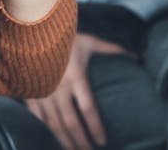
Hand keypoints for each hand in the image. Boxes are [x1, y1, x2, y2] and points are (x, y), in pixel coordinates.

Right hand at [26, 33, 133, 149]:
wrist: (32, 29)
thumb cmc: (63, 36)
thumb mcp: (90, 41)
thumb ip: (113, 50)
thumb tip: (137, 57)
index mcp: (75, 77)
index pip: (88, 109)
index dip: (96, 128)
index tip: (102, 141)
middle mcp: (58, 88)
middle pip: (71, 123)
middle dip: (81, 142)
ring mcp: (42, 92)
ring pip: (54, 125)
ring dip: (65, 142)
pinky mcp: (30, 93)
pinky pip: (39, 118)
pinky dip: (47, 131)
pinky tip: (55, 139)